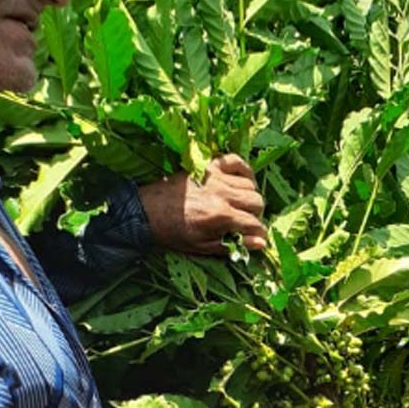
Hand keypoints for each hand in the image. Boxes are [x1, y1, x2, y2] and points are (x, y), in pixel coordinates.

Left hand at [138, 154, 266, 253]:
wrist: (146, 211)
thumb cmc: (173, 232)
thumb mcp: (202, 246)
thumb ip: (233, 244)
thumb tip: (261, 243)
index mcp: (220, 216)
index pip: (255, 224)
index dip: (259, 233)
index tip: (255, 237)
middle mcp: (222, 194)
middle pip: (257, 201)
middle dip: (255, 214)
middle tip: (244, 220)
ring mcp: (216, 177)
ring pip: (250, 184)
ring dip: (249, 196)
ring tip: (239, 204)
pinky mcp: (209, 165)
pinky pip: (237, 161)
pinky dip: (244, 170)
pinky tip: (241, 181)